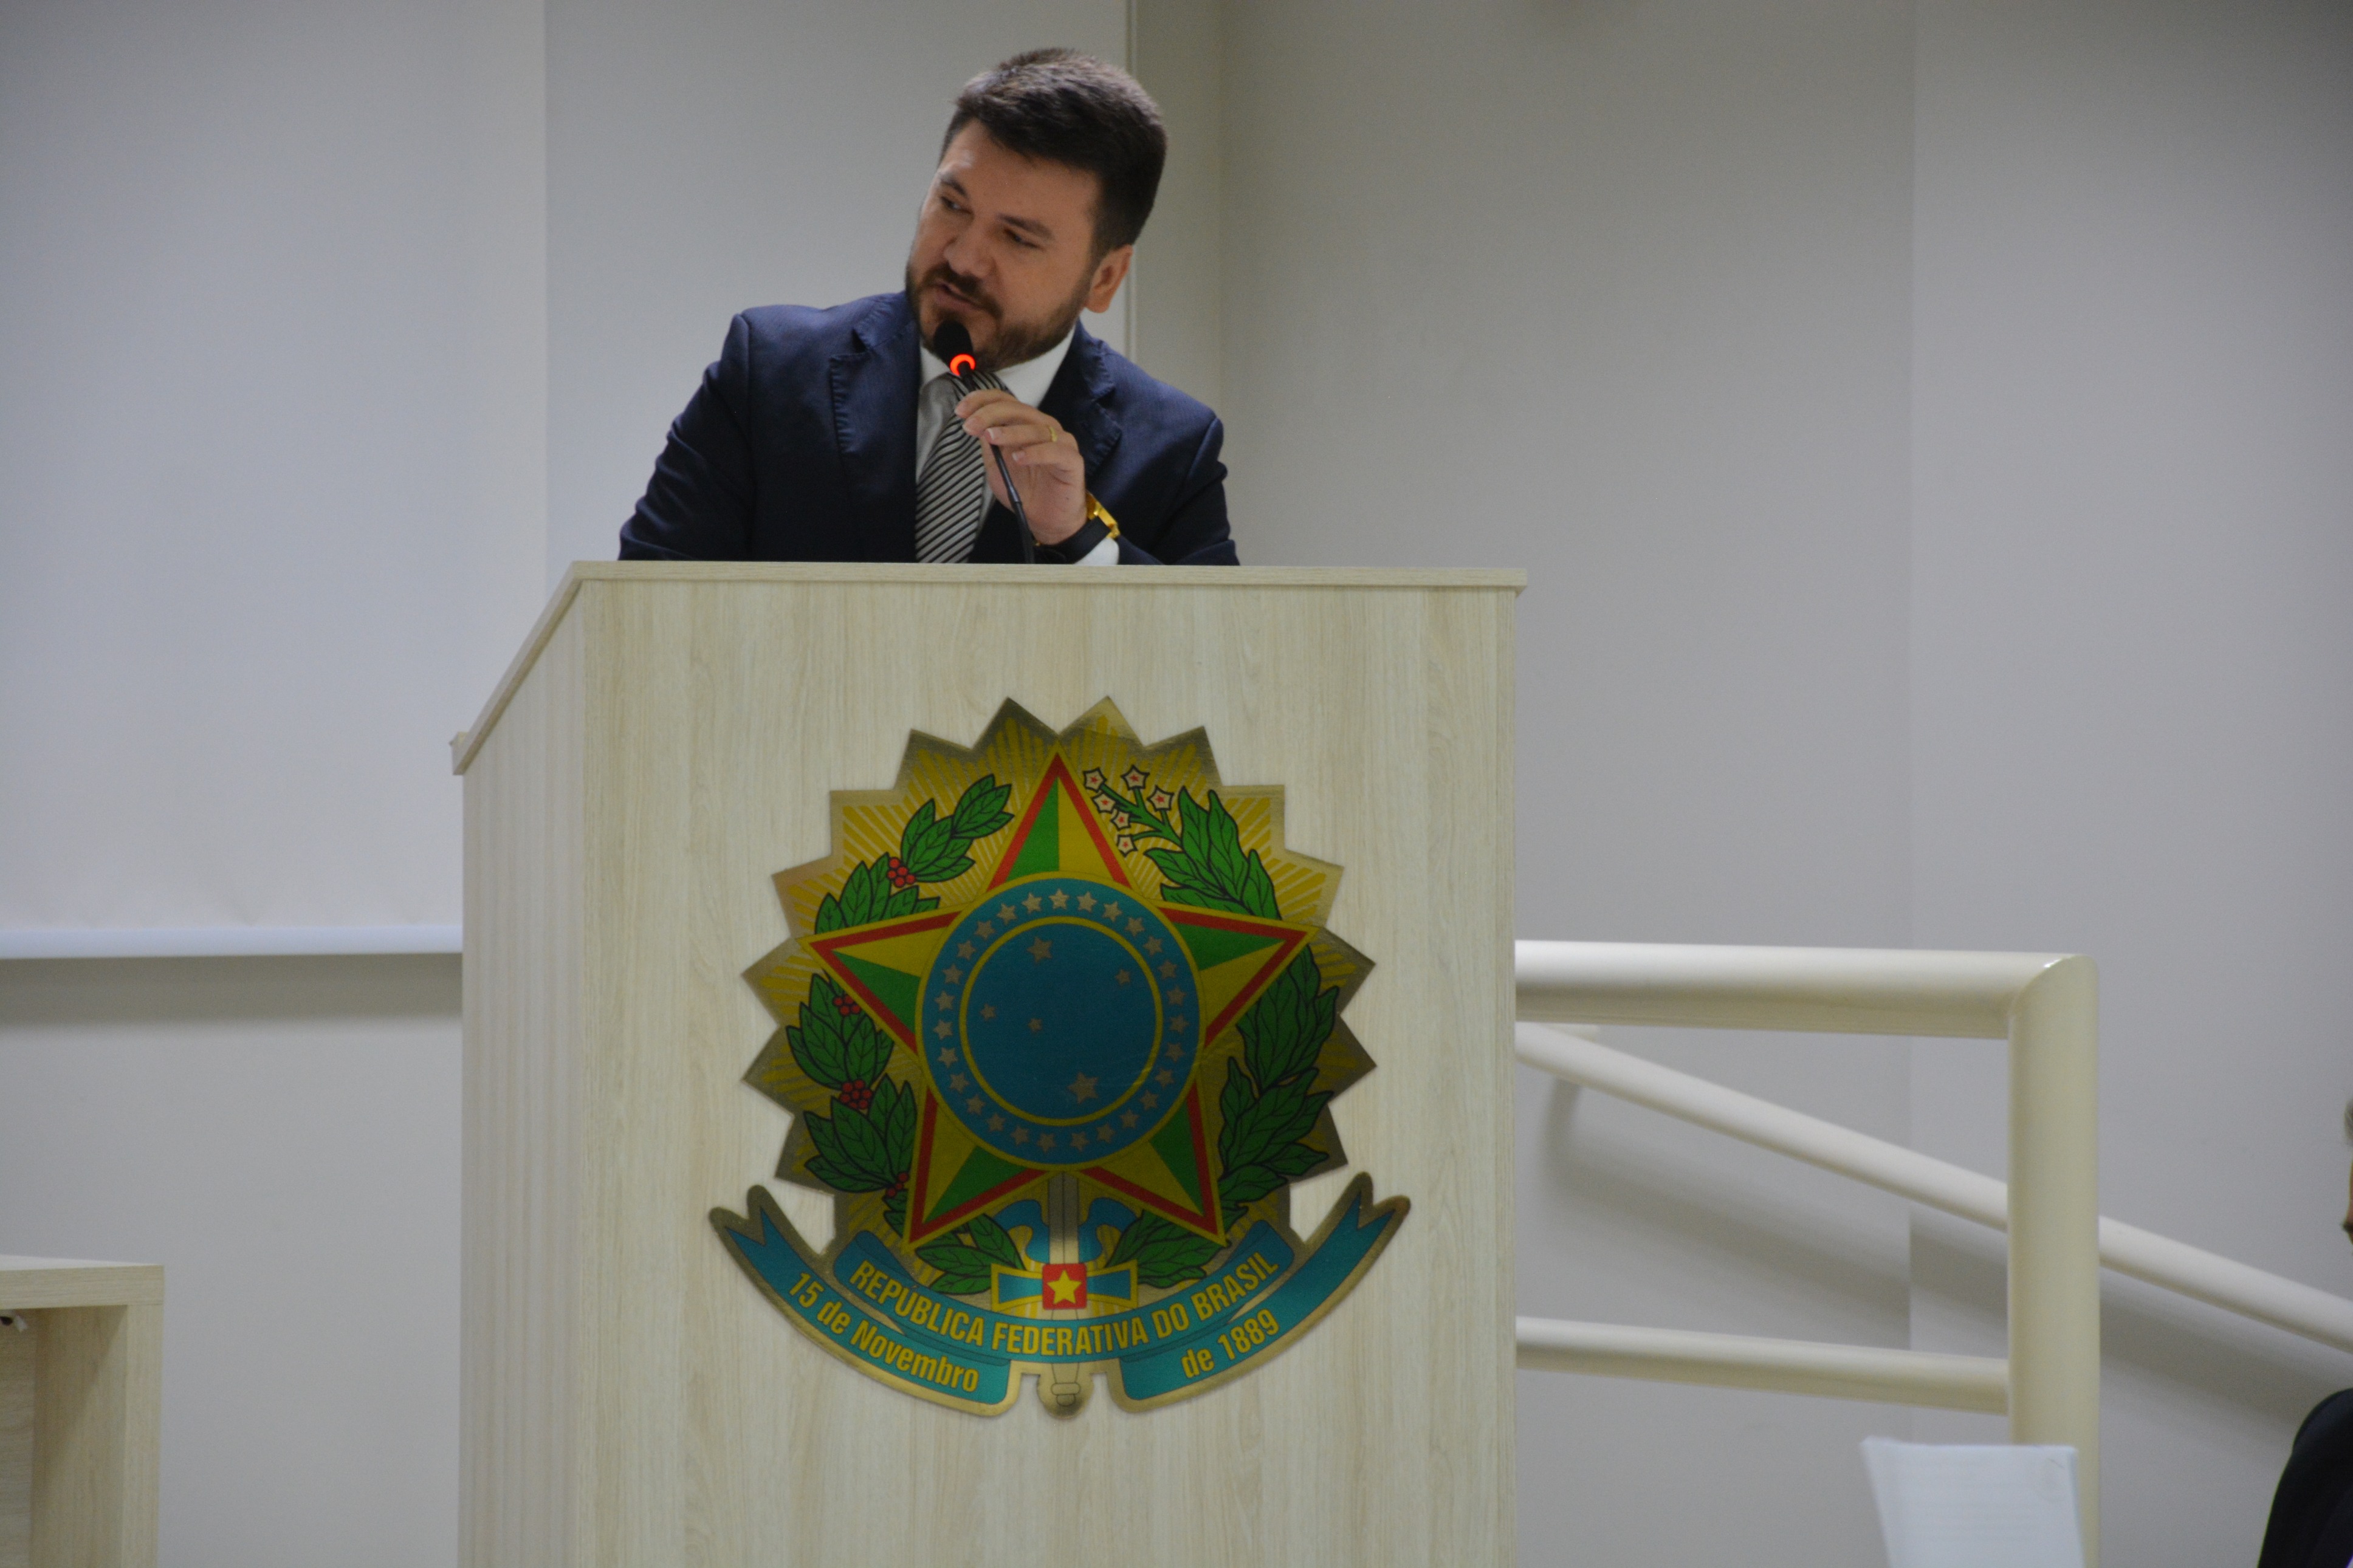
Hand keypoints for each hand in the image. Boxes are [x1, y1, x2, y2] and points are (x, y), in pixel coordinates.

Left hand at [956, 389, 1084, 545]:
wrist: (1047, 520)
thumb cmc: (1024, 490)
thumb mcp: (996, 464)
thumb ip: (988, 444)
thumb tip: (973, 423)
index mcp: (1025, 424)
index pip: (1005, 400)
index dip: (982, 400)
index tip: (961, 411)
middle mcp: (1044, 427)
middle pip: (1018, 409)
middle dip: (990, 414)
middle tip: (971, 426)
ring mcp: (1061, 442)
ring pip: (1035, 429)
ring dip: (1010, 432)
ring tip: (990, 438)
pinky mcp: (1072, 461)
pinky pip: (1055, 451)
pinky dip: (1035, 452)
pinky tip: (1018, 458)